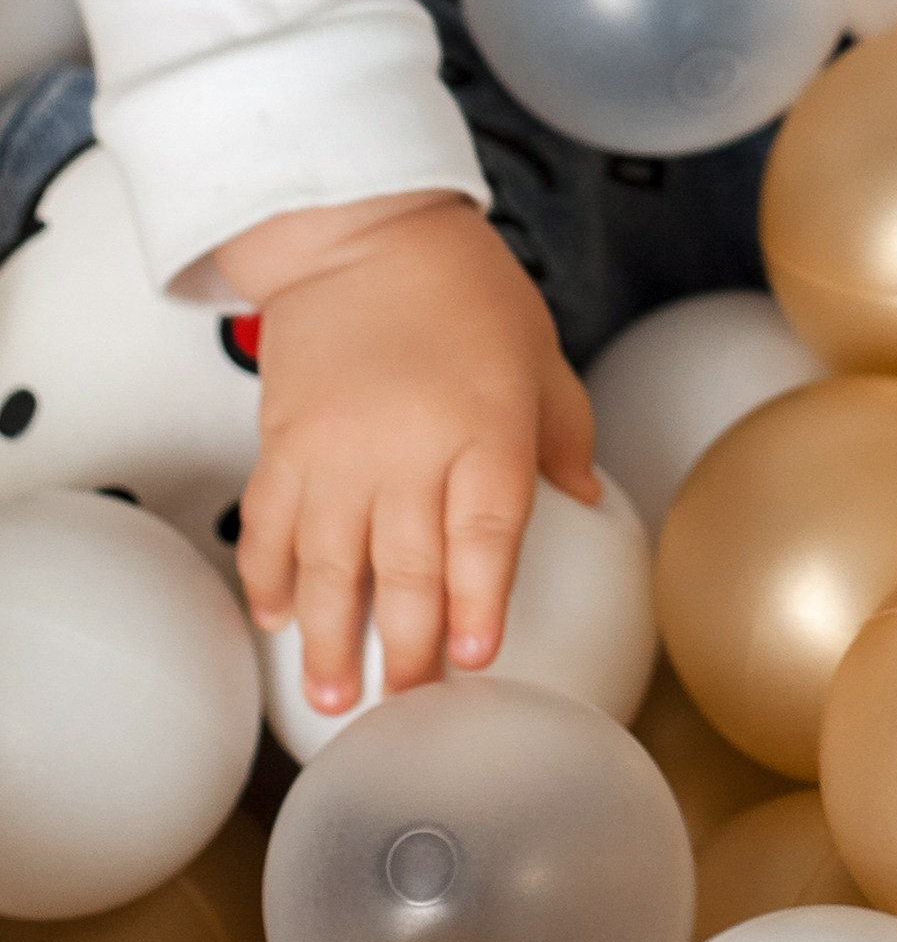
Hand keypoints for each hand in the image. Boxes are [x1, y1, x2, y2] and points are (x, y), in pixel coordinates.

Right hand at [218, 191, 597, 716]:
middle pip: (405, 569)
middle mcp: (408, 447)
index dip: (476, 604)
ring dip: (328, 635)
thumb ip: (564, 435)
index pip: (484, 537)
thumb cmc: (465, 290)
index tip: (474, 658)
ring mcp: (337, 448)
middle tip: (405, 709)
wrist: (364, 232)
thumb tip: (585, 502)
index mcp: (485, 428)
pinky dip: (266, 574)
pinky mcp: (284, 440)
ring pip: (328, 563)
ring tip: (331, 694)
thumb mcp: (541, 355)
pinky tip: (272, 617)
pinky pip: (268, 522)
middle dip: (405, 650)